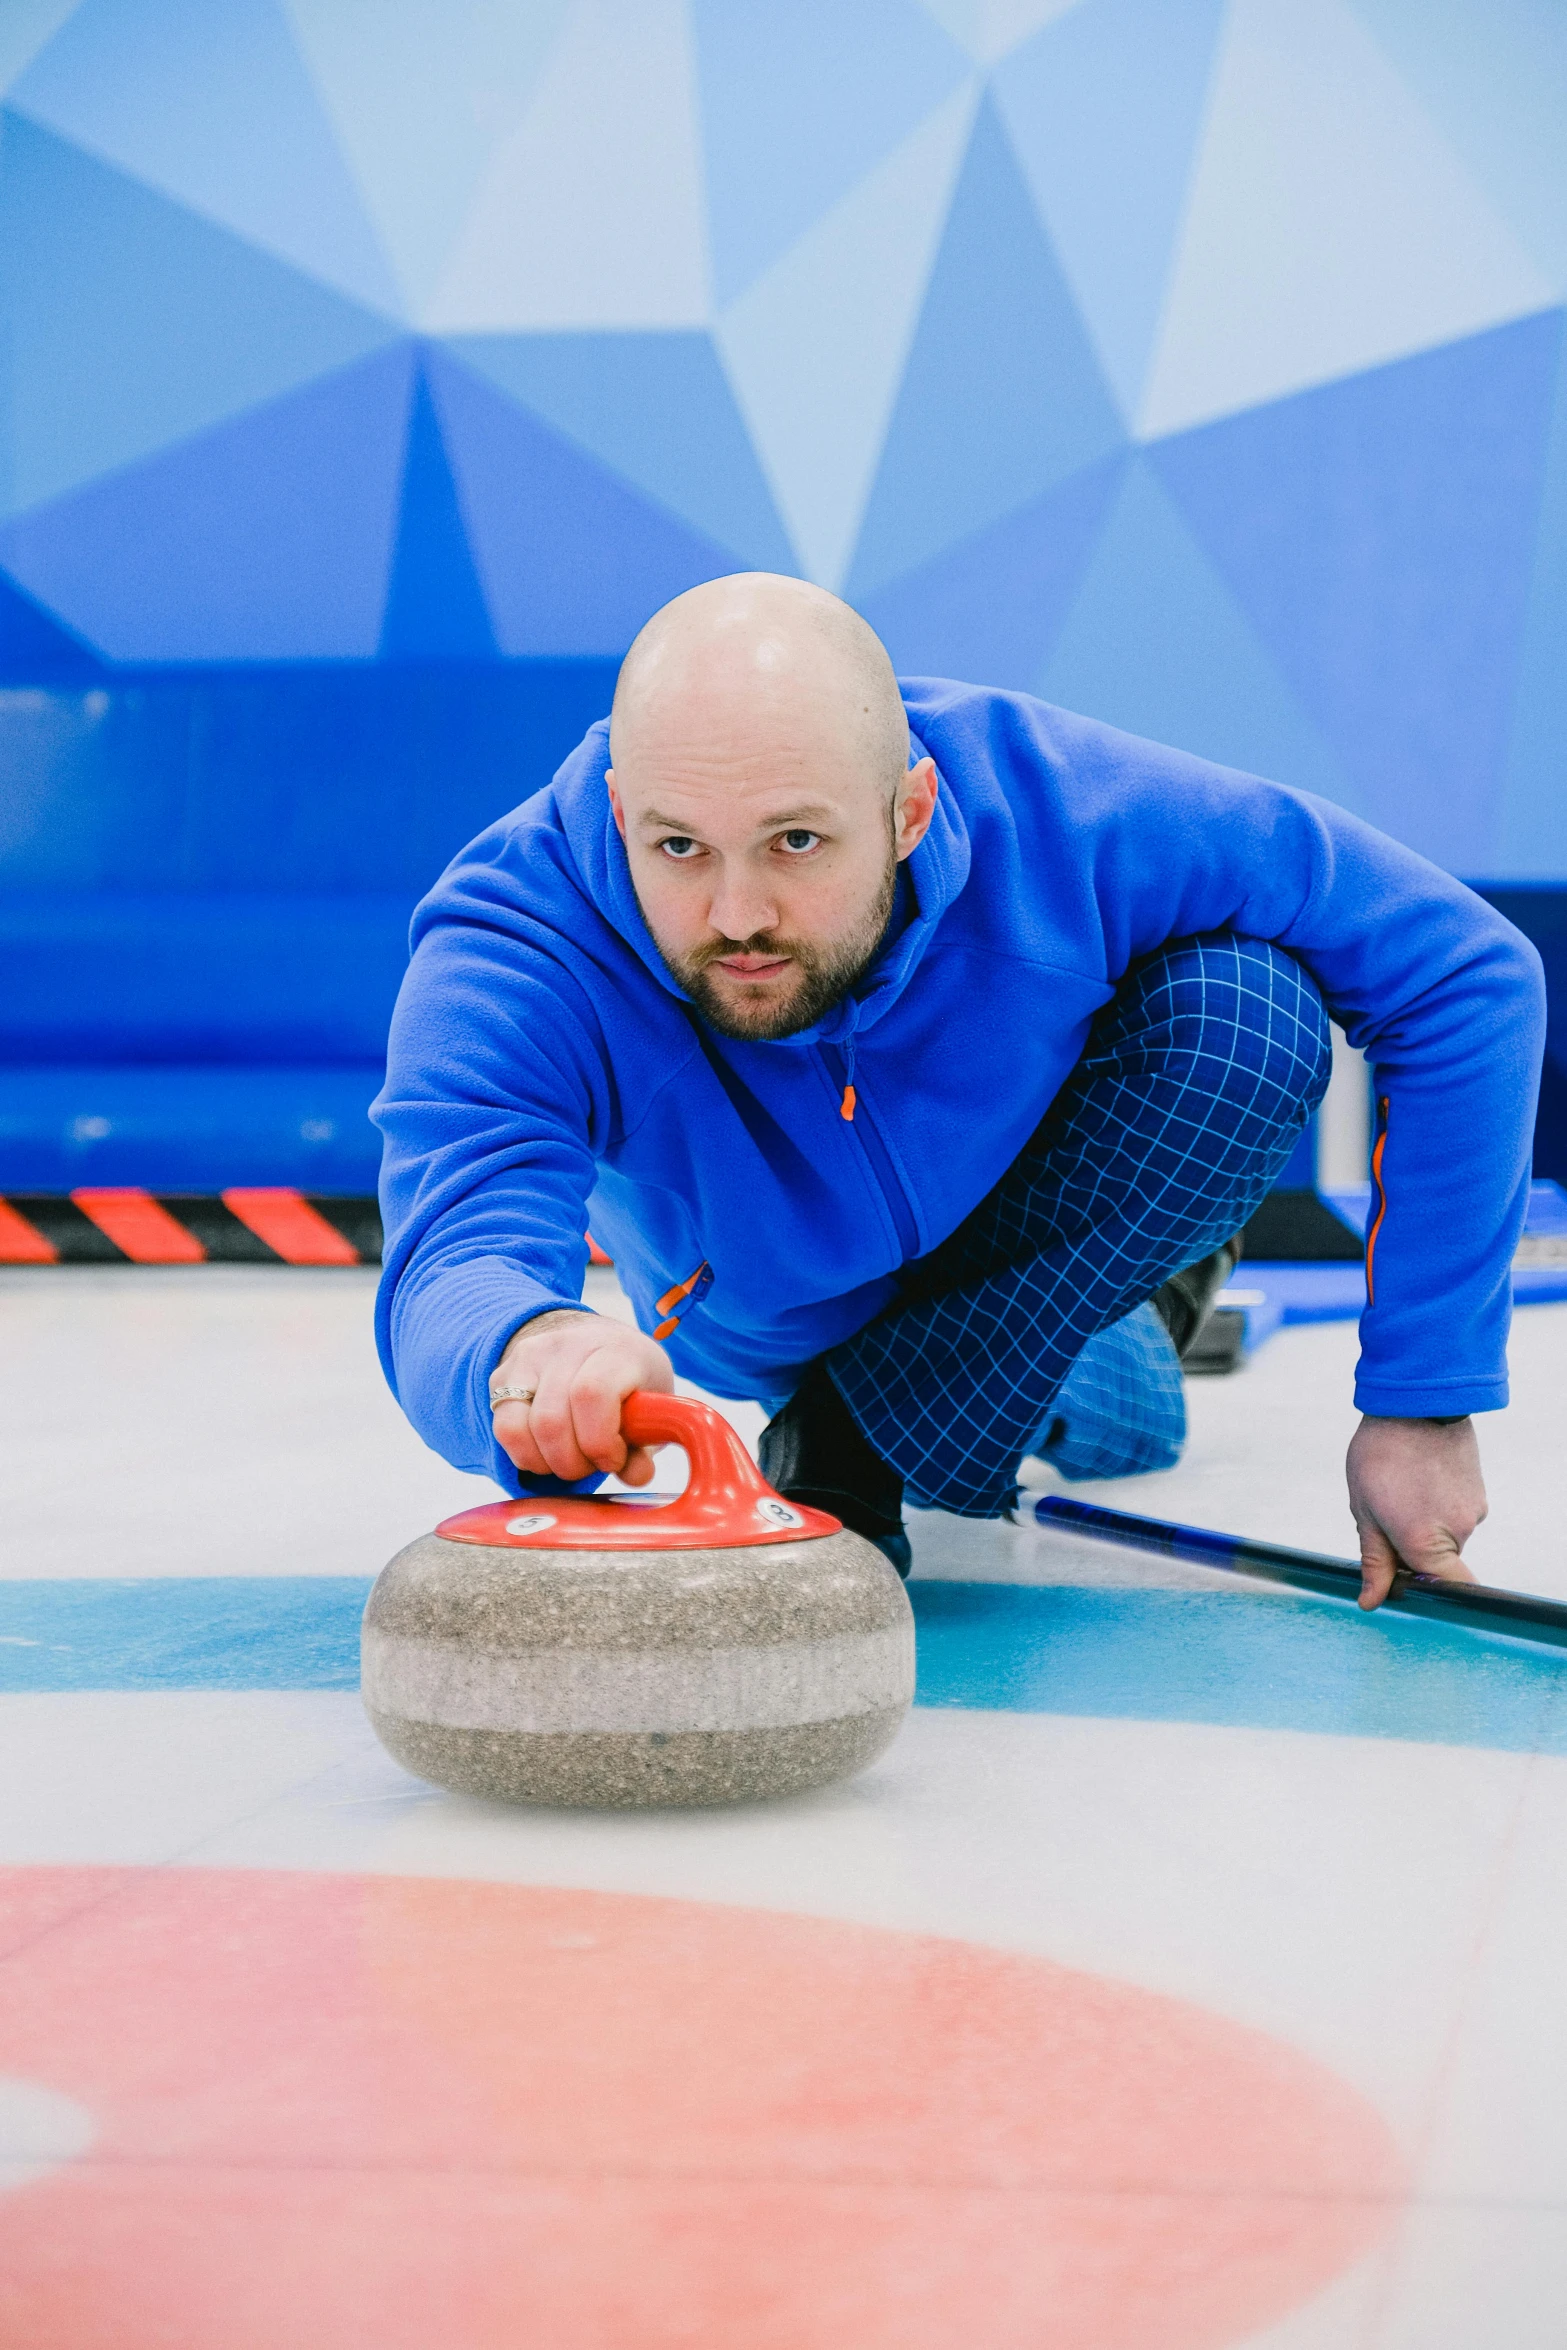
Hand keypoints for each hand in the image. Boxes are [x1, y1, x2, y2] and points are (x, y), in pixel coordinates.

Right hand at [489, 1308, 674, 1486]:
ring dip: (547, 1462)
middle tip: (593, 1464)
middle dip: (573, 1462)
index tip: (615, 1458)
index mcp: (614, 1349)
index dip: (601, 1441)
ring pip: (518, 1428)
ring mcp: (529, 1359)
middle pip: (551, 1420)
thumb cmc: (630, 1383)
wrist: (595, 1342)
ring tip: (571, 1459)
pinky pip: (504, 1430)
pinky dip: (526, 1455)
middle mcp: (567, 1346)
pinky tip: (549, 1453)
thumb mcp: (653, 1407)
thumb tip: (636, 1475)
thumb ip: (646, 1446)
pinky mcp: (502, 1377)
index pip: (592, 1394)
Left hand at [1346, 1414, 1485, 1609]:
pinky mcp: (1479, 1492)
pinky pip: (1456, 1514)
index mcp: (1425, 1542)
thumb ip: (1374, 1560)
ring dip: (1423, 1525)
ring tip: (1399, 1489)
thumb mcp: (1365, 1510)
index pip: (1447, 1591)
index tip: (1403, 1584)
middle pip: (1439, 1564)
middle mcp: (1458, 1531)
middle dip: (1411, 1552)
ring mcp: (1474, 1510)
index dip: (1427, 1595)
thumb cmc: (1381, 1454)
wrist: (1415, 1401)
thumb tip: (1372, 1601)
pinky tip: (1417, 1479)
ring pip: (1446, 1537)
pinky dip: (1437, 1506)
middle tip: (1384, 1517)